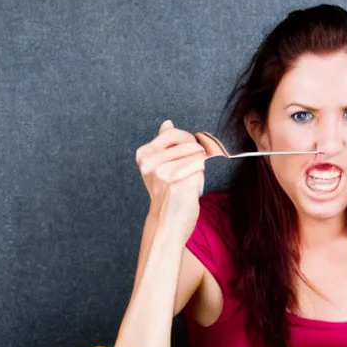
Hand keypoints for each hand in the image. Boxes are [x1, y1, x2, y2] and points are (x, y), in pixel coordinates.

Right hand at [136, 120, 223, 234]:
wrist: (167, 224)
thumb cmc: (168, 196)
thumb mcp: (159, 168)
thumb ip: (164, 144)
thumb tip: (167, 123)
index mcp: (144, 155)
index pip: (173, 133)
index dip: (188, 141)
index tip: (189, 154)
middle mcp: (151, 162)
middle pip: (188, 142)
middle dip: (196, 155)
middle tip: (190, 172)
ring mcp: (163, 172)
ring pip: (197, 154)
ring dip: (200, 167)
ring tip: (189, 180)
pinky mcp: (177, 182)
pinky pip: (200, 166)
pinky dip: (201, 176)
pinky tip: (192, 188)